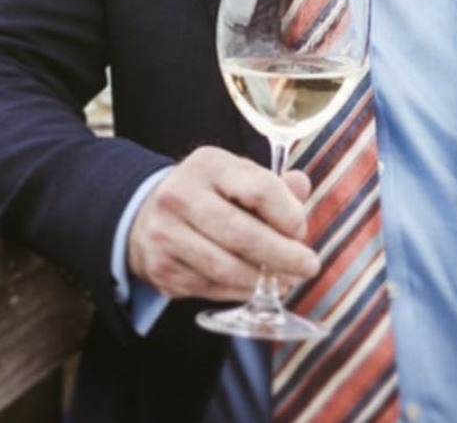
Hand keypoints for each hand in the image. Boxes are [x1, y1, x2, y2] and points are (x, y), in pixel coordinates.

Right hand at [128, 145, 319, 301]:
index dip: (288, 214)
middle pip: (241, 234)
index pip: (259, 189)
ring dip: (262, 280)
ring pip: (225, 267)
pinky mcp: (161, 268)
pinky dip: (239, 291)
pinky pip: (210, 287)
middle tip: (308, 266)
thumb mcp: (237, 175)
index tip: (301, 229)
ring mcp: (166, 234)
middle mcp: (180, 195)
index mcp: (208, 165)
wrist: (147, 213)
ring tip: (286, 281)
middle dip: (282, 256)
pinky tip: (256, 287)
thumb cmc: (208, 193)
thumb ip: (274, 183)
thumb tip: (301, 186)